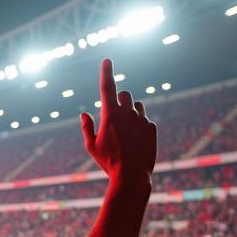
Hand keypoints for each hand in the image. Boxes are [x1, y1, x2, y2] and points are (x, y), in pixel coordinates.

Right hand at [79, 59, 155, 186]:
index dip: (106, 72)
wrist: (132, 176)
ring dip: (130, 111)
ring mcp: (142, 119)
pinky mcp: (152, 127)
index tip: (107, 60)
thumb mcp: (91, 147)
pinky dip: (139, 125)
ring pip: (136, 105)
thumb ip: (86, 127)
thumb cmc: (108, 162)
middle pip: (124, 93)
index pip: (107, 87)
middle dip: (119, 99)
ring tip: (125, 131)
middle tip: (114, 115)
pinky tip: (135, 141)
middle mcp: (127, 113)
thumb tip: (84, 114)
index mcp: (110, 115)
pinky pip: (145, 119)